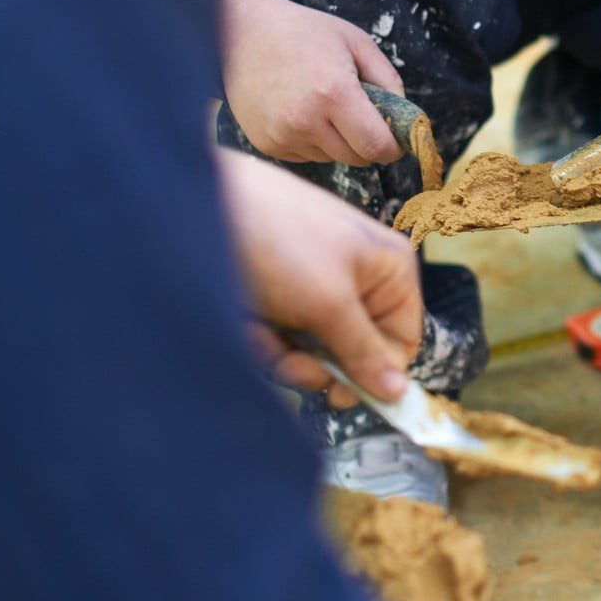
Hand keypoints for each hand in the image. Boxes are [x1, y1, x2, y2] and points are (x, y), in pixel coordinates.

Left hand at [215, 148, 421, 406]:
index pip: (401, 340)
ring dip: (283, 355)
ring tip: (260, 334)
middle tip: (293, 364)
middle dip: (318, 364)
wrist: (200, 203)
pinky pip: (280, 339)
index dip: (377, 374)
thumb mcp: (329, 303)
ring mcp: (313, 287)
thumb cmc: (278, 240)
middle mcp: (356, 278)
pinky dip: (260, 340)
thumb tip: (399, 393)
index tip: (343, 397)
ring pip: (311, 351)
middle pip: (352, 352)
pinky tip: (243, 323)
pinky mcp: (276, 295)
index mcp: (388, 269)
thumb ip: (364, 352)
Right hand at [216, 0, 404, 165]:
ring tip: (324, 104)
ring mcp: (282, 136)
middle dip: (368, 142)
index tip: (396, 138)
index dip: (393, 147)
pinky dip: (314, 141)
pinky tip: (302, 110)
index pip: (376, 146)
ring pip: (332, 158)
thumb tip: (406, 119)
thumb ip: (389, 81)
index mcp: (333, 93)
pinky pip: (307, 156)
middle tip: (364, 116)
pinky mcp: (267, 145)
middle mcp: (305, 121)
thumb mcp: (356, 43)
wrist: (241, 33)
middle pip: (357, 158)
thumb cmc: (304, 33)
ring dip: (340, 141)